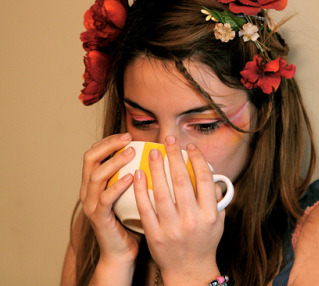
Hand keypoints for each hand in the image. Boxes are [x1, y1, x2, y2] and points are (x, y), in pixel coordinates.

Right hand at [80, 133, 141, 265]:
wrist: (122, 252)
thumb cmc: (132, 221)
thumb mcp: (133, 193)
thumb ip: (138, 176)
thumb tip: (161, 155)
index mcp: (95, 183)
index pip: (95, 153)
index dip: (108, 141)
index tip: (128, 134)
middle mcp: (88, 191)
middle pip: (90, 159)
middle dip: (109, 145)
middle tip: (128, 138)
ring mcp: (91, 205)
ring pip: (96, 176)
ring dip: (115, 162)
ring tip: (131, 153)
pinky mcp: (99, 218)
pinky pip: (105, 198)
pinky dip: (118, 186)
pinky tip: (133, 177)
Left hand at [134, 136, 223, 283]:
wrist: (189, 271)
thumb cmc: (204, 243)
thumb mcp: (218, 221)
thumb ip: (217, 199)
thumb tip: (213, 174)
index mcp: (210, 214)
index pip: (205, 180)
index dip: (197, 160)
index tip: (190, 147)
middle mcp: (192, 220)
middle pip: (183, 181)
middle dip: (175, 157)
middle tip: (169, 140)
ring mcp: (172, 228)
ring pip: (163, 192)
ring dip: (157, 169)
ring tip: (154, 152)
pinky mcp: (155, 235)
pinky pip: (146, 208)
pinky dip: (141, 190)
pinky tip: (138, 174)